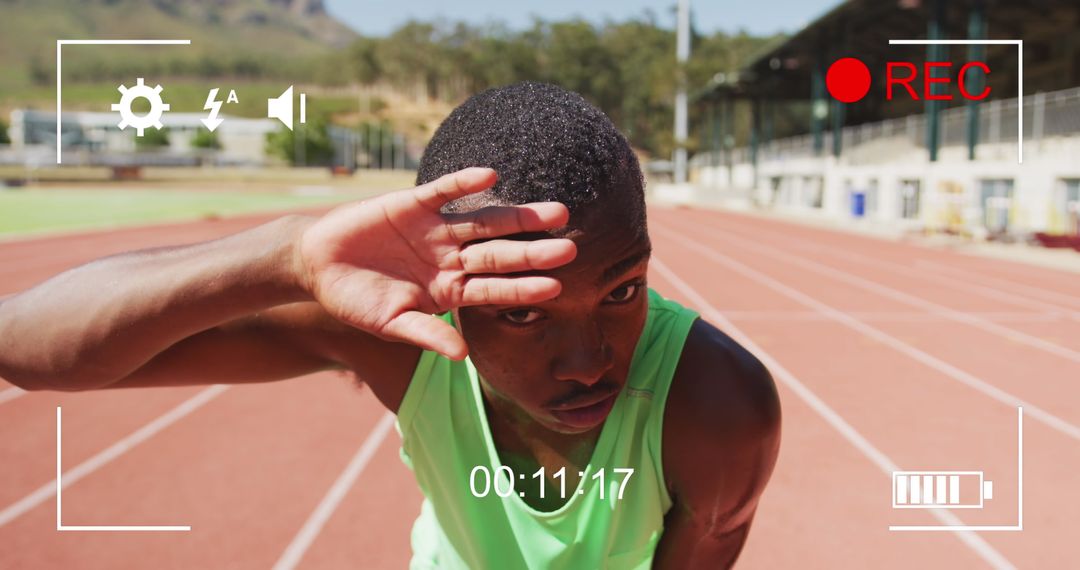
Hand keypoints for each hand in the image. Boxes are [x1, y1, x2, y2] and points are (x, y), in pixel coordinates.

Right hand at [297, 167, 575, 359]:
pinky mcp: (414, 203)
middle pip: (500, 253)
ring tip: (555, 212)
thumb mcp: (391, 324)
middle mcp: (451, 258)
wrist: (317, 265)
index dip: (523, 288)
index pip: (494, 290)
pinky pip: (444, 192)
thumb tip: (462, 356)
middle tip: (571, 247)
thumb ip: (427, 335)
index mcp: (450, 290)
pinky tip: (490, 176)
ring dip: (517, 217)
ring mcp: (436, 230)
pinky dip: (464, 184)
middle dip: (534, 251)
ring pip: (484, 221)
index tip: (556, 289)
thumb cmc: (357, 301)